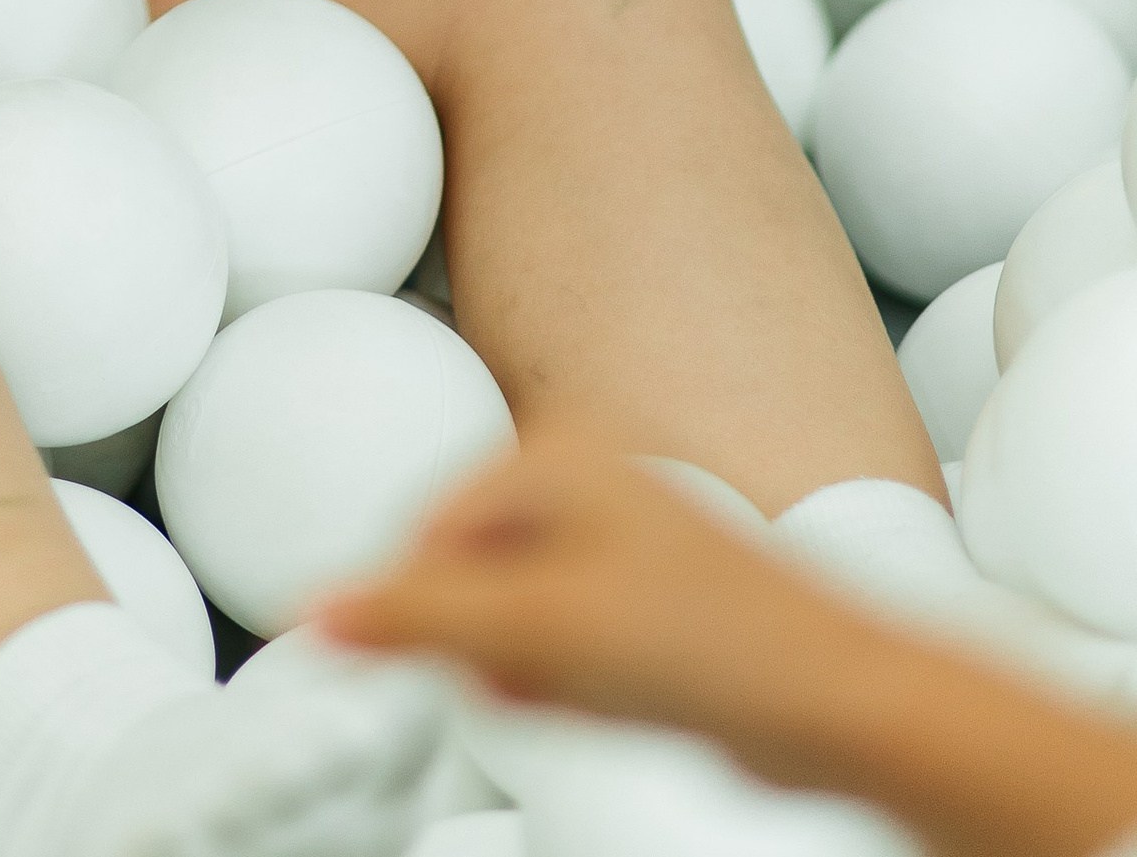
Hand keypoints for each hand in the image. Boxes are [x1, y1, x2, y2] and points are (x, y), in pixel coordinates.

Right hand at [318, 438, 1136, 856]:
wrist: (836, 705)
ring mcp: (619, 540)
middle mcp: (585, 477)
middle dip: (487, 644)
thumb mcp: (537, 629)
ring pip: (516, 618)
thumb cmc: (716, 646)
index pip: (426, 530)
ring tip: (584, 692)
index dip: (424, 611)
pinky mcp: (647, 603)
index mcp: (554, 449)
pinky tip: (605, 702)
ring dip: (529, 670)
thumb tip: (316, 610)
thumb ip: (418, 617)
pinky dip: (567, 683)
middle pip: (470, 573)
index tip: (446, 667)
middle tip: (534, 682)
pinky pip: (565, 645)